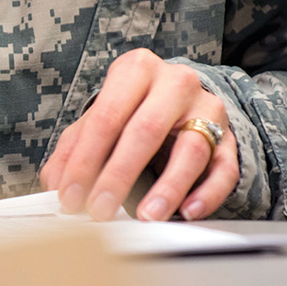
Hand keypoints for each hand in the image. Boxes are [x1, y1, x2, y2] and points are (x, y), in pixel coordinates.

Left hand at [40, 49, 238, 221]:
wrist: (178, 98)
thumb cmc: (131, 109)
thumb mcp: (98, 120)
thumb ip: (73, 150)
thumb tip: (56, 184)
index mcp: (135, 69)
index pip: (106, 117)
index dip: (84, 161)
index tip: (70, 196)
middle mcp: (175, 82)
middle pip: (145, 130)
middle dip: (118, 176)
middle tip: (100, 211)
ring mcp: (207, 108)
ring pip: (192, 150)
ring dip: (167, 188)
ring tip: (146, 216)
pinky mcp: (229, 137)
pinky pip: (225, 168)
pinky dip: (207, 194)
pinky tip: (188, 211)